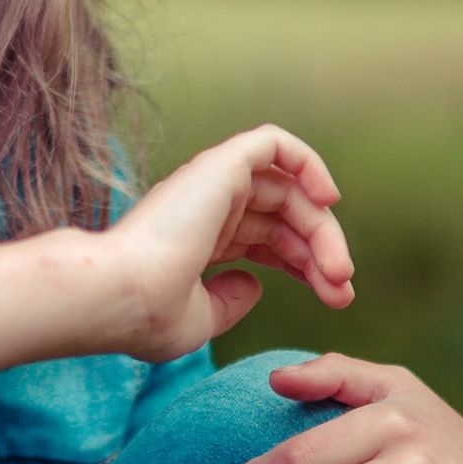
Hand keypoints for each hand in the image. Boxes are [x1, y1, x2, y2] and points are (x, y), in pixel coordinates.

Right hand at [106, 125, 351, 363]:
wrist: (119, 296)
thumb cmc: (147, 316)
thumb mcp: (199, 319)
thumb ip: (228, 302)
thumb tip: (254, 284)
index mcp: (199, 240)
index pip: (267, 239)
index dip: (306, 266)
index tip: (335, 299)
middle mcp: (206, 207)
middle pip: (285, 216)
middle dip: (322, 252)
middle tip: (342, 290)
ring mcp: (211, 183)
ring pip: (288, 188)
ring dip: (322, 226)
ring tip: (339, 270)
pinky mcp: (220, 165)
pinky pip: (273, 144)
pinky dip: (307, 162)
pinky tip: (328, 200)